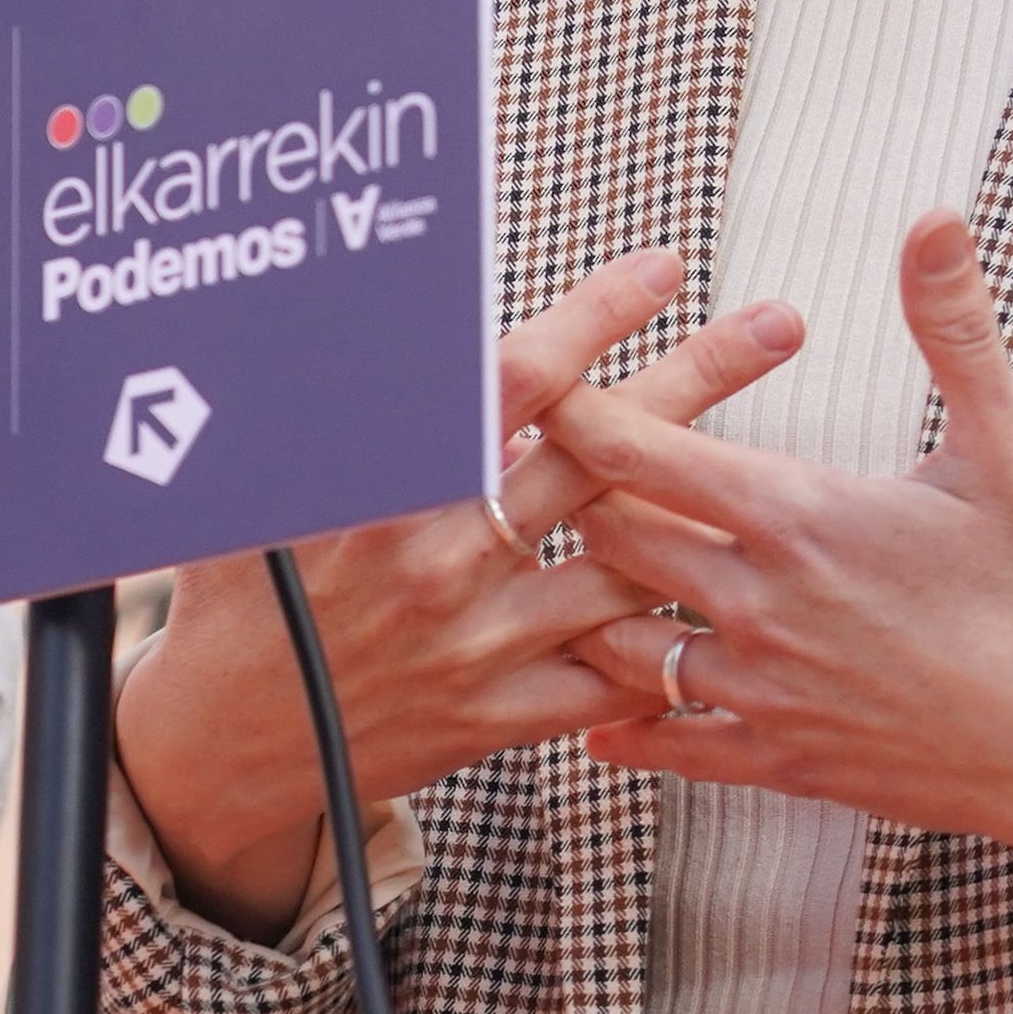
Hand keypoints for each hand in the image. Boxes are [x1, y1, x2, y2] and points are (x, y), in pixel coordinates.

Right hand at [114, 249, 805, 939]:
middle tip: (777, 324)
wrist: (227, 744)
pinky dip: (669, 639)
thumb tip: (365, 305)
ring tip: (785, 456)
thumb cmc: (247, 594)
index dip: (597, 316)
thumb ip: (330, 404)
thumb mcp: (265, 481)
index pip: (521, 381)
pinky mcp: (503, 715)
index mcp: (397, 490)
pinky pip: (611, 675)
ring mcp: (486, 643)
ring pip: (630, 560)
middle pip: (605, 452)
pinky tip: (727, 600)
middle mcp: (451, 561)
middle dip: (700, 377)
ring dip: (710, 504)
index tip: (661, 269)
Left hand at [548, 211, 1012, 930]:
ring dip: (593, 605)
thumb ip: (954, 324)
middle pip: (611, 539)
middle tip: (531, 468)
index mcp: (800, 515)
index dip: (576, 414)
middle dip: (573, 499)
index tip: (533, 385)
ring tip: (563, 574)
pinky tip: (602, 720)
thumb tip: (936, 218)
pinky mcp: (784, 762)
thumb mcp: (1011, 441)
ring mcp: (765, 690)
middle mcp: (759, 604)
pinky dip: (626, 728)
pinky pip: (671, 747)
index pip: (641, 453)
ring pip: (622, 643)